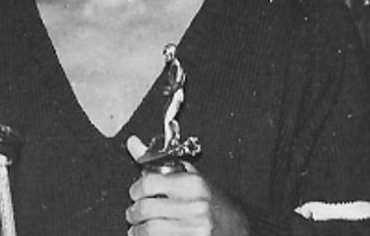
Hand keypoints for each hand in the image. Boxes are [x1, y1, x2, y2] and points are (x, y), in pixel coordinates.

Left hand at [125, 136, 248, 235]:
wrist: (238, 228)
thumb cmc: (212, 202)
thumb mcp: (191, 177)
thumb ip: (161, 163)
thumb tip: (132, 143)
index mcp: (194, 184)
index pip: (150, 183)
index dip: (136, 190)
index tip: (134, 194)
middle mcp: (196, 206)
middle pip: (146, 208)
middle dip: (133, 212)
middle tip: (133, 214)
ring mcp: (196, 228)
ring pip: (150, 229)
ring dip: (138, 230)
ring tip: (137, 228)